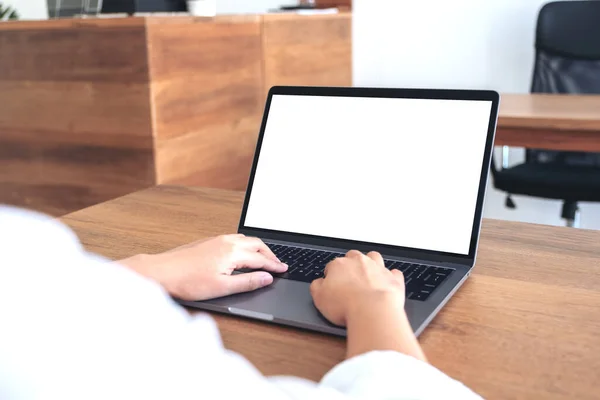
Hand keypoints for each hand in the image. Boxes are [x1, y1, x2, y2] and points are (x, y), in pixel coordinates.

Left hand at [119, 234, 286, 300]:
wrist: (162, 272)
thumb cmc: (188, 281)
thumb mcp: (222, 287)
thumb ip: (247, 282)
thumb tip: (267, 278)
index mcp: (232, 252)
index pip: (261, 258)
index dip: (274, 265)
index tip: (284, 270)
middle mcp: (226, 241)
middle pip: (256, 244)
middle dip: (270, 254)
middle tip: (279, 264)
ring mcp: (217, 239)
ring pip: (246, 240)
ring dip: (258, 248)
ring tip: (265, 257)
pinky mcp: (209, 241)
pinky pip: (235, 238)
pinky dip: (246, 245)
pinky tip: (243, 252)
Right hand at [310, 250, 425, 360]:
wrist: (372, 311)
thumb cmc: (346, 305)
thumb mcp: (319, 298)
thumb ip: (316, 287)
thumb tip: (317, 283)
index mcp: (339, 265)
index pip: (332, 265)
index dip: (331, 276)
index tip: (331, 285)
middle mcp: (359, 262)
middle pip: (353, 256)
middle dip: (351, 264)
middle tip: (349, 279)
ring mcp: (378, 269)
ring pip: (374, 257)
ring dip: (371, 264)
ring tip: (368, 275)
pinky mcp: (393, 279)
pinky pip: (394, 273)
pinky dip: (391, 277)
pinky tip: (387, 283)